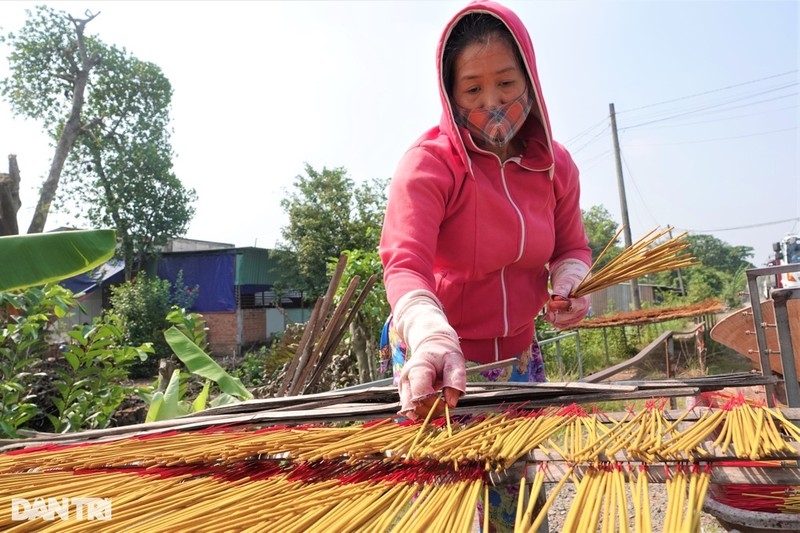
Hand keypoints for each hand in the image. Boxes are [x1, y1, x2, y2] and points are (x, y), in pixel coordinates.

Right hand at [393, 290, 466, 420]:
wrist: (431, 346)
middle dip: (430, 412)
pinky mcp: (405, 394)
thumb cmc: (444, 354)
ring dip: (425, 414)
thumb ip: (455, 381)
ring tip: (438, 406)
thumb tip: (451, 404)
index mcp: (417, 369)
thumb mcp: (455, 362)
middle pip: (412, 406)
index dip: (434, 404)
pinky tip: (432, 406)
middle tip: (444, 406)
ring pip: (409, 411)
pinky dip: (422, 412)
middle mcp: (406, 380)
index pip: (420, 395)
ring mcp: (403, 388)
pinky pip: (411, 409)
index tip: (447, 404)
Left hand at [543, 258, 589, 327]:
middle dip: (554, 310)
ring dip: (552, 314)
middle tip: (549, 301)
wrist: (572, 286)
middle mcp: (581, 313)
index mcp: (582, 302)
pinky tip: (550, 311)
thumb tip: (556, 299)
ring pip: (560, 322)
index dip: (559, 305)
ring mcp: (575, 319)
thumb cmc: (569, 282)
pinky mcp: (569, 322)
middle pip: (563, 317)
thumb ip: (561, 290)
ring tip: (551, 304)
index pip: (570, 308)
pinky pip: (558, 325)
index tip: (552, 300)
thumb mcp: (565, 282)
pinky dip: (552, 319)